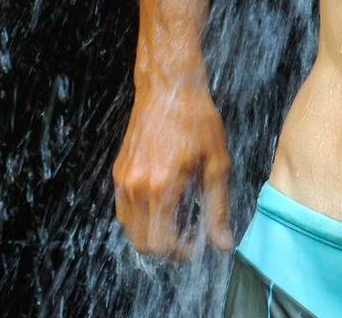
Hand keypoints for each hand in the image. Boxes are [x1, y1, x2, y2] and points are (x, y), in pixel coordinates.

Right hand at [113, 81, 234, 259]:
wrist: (169, 88)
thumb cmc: (197, 121)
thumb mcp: (217, 164)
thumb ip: (218, 208)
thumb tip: (223, 243)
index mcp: (162, 187)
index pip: (160, 243)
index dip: (180, 252)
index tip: (196, 244)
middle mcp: (136, 187)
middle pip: (141, 243)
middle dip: (166, 247)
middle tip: (188, 235)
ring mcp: (123, 180)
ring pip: (130, 229)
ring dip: (152, 233)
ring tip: (178, 217)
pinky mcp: (118, 172)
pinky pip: (124, 209)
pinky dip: (141, 216)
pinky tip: (163, 202)